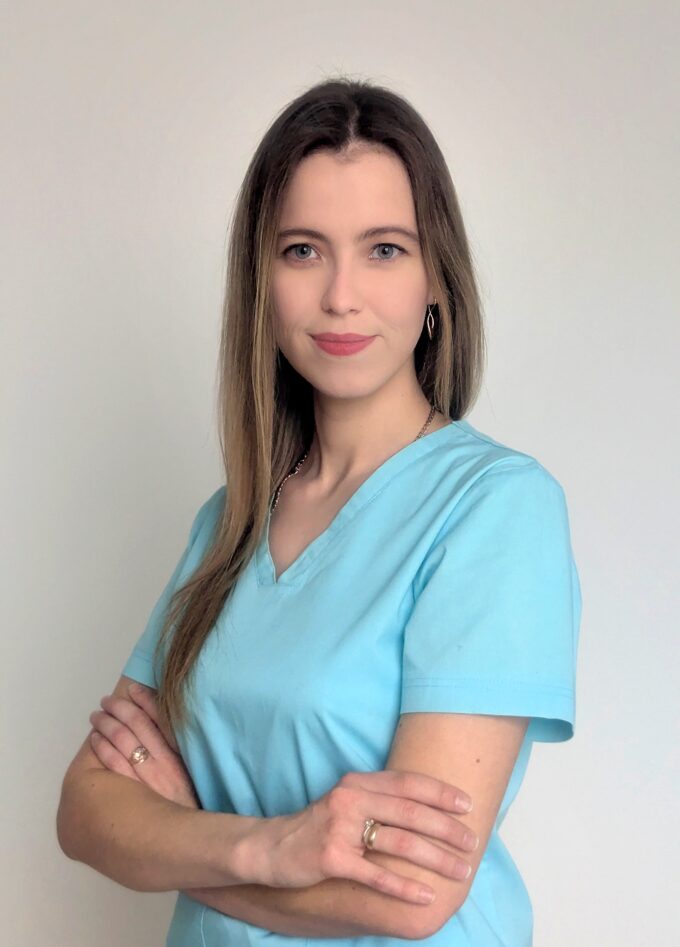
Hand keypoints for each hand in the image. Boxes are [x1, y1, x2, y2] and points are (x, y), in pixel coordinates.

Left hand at [88, 683, 200, 809]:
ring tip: (98, 716)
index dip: (144, 700)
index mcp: (181, 757)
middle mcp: (164, 765)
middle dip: (119, 709)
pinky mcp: (130, 797)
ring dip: (106, 724)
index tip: (133, 689)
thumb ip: (178, 750)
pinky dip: (101, 747)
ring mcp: (145, 781)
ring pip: (120, 742)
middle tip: (107, 702)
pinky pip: (112, 765)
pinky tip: (96, 740)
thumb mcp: (190, 775)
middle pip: (136, 726)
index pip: (160, 719)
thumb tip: (161, 725)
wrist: (186, 848)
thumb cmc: (189, 810)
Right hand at [262, 770, 476, 904]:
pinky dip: (404, 887)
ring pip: (398, 843)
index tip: (467, 805)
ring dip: (435, 859)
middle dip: (446, 829)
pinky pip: (375, 875)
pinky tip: (426, 896)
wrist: (271, 847)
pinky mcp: (330, 857)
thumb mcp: (347, 801)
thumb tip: (427, 810)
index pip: (407, 782)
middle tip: (472, 844)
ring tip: (460, 871)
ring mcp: (339, 828)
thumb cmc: (318, 826)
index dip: (440, 792)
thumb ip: (379, 799)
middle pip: (409, 812)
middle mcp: (350, 799)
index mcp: (358, 783)